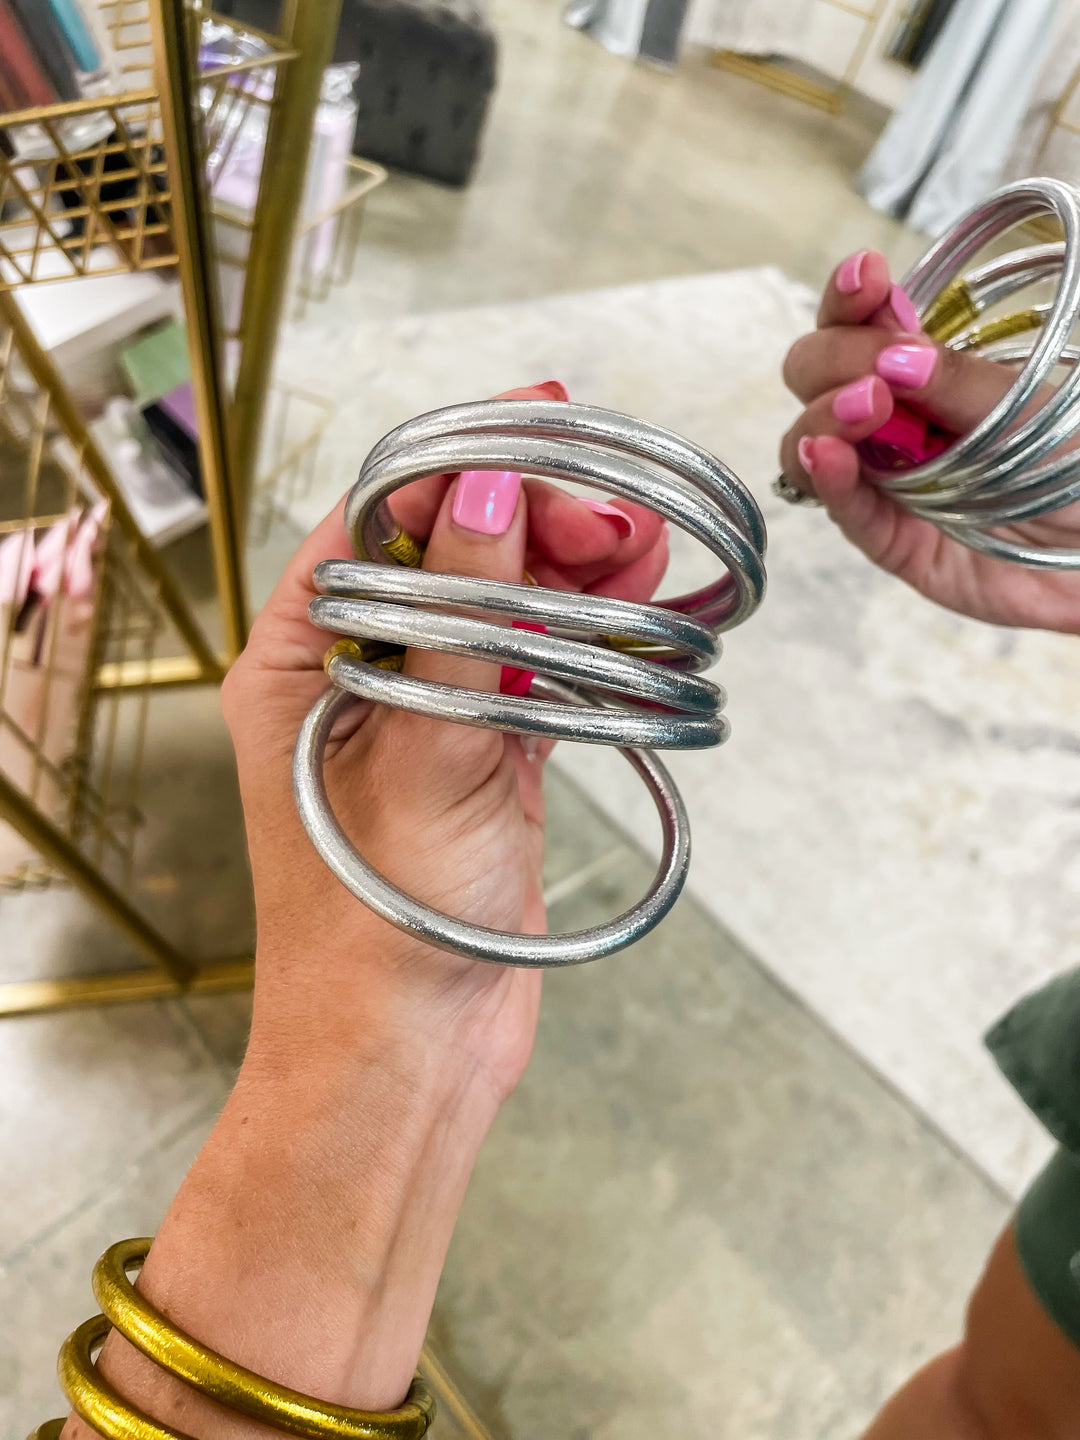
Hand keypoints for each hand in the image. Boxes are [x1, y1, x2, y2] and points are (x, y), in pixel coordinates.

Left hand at [226, 379, 667, 1093]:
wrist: (405, 1055)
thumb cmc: (374, 922)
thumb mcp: (417, 751)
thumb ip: (453, 616)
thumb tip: (484, 482)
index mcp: (300, 657)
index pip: (379, 516)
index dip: (462, 457)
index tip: (547, 417)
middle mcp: (361, 674)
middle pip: (456, 552)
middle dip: (538, 516)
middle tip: (615, 515)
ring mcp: (432, 714)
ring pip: (510, 607)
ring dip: (577, 571)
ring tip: (643, 547)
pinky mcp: (491, 757)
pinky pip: (544, 670)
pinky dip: (591, 638)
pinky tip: (638, 604)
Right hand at [779, 249, 1079, 633]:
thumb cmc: (1077, 465)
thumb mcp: (1034, 407)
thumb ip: (961, 382)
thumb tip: (891, 357)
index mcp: (925, 371)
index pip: (862, 323)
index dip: (851, 297)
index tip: (867, 278)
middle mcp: (895, 422)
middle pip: (817, 377)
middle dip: (832, 362)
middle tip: (875, 379)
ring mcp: (888, 482)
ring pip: (811, 445)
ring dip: (823, 420)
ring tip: (863, 412)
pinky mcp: (895, 545)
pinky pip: (849, 515)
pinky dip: (829, 483)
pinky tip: (823, 457)